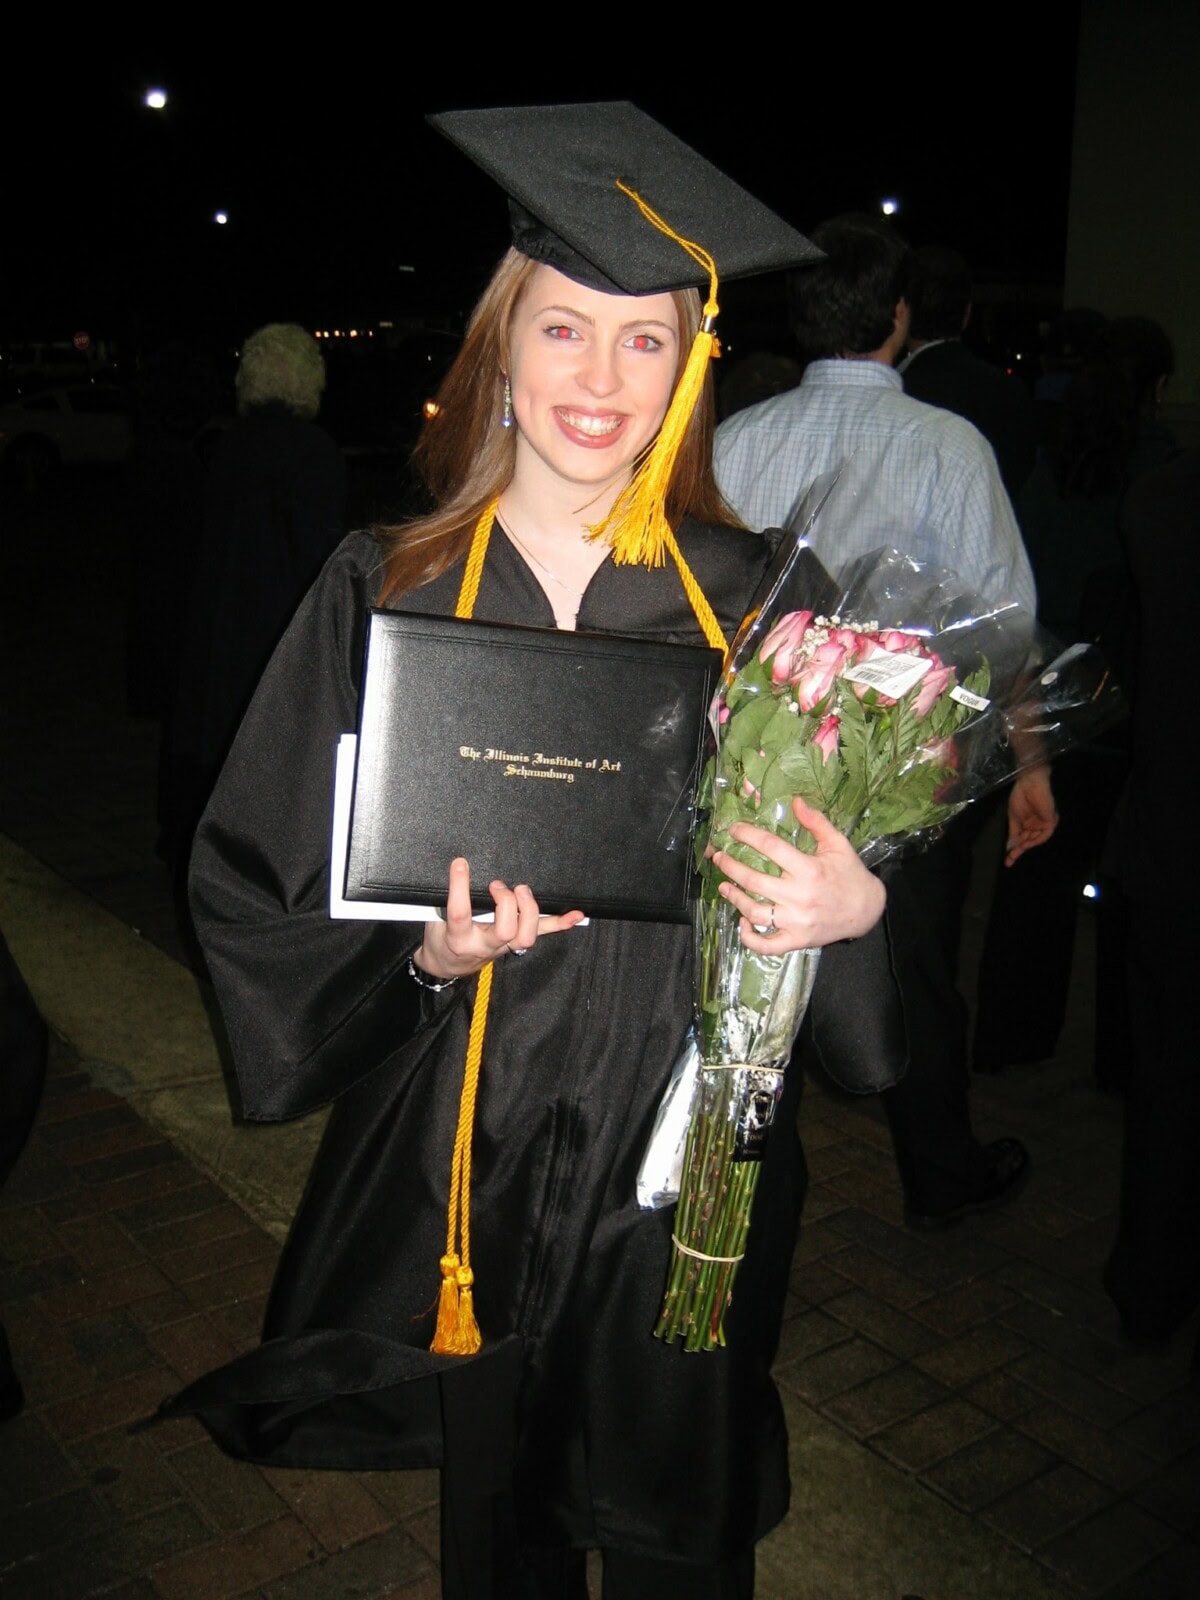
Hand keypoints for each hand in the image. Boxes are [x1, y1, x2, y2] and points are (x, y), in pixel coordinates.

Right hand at [416, 857, 584, 979]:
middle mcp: (483, 946)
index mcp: (458, 938)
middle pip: (505, 930)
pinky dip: (560, 924)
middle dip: (507, 904)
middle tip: (498, 886)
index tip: (461, 864)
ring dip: (530, 910)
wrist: (447, 965)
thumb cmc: (441, 937)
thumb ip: (445, 897)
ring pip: (526, 936)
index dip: (461, 888)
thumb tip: (458, 865)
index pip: (461, 913)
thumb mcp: (434, 918)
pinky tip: (576, 915)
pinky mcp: (515, 944)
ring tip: (522, 891)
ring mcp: (502, 947)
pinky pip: (542, 934)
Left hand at [711, 797, 885, 953]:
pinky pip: (767, 945)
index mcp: (810, 869)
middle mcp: (800, 896)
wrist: (867, 911)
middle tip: (719, 857)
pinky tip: (742, 922)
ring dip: (734, 899)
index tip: (734, 830)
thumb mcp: (838, 844)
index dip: (748, 835)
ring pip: (755, 912)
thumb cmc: (850, 874)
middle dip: (731, 866)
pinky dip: (750, 938)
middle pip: (754, 880)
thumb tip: (795, 801)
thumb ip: (816, 822)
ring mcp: (796, 922)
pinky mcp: (797, 940)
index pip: (771, 847)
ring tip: (723, 886)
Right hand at [1004, 764, 1056, 865]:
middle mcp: (1036, 825)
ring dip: (1026, 846)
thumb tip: (1009, 845)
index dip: (1014, 849)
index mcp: (1027, 823)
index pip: (1021, 839)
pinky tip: (1027, 844)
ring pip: (1035, 839)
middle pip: (1027, 841)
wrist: (1029, 784)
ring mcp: (1043, 823)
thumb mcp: (1013, 817)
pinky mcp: (1050, 821)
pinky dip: (1036, 840)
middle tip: (1009, 860)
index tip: (1007, 861)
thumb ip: (1013, 832)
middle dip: (1018, 850)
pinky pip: (1044, 835)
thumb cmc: (1020, 797)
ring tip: (1016, 851)